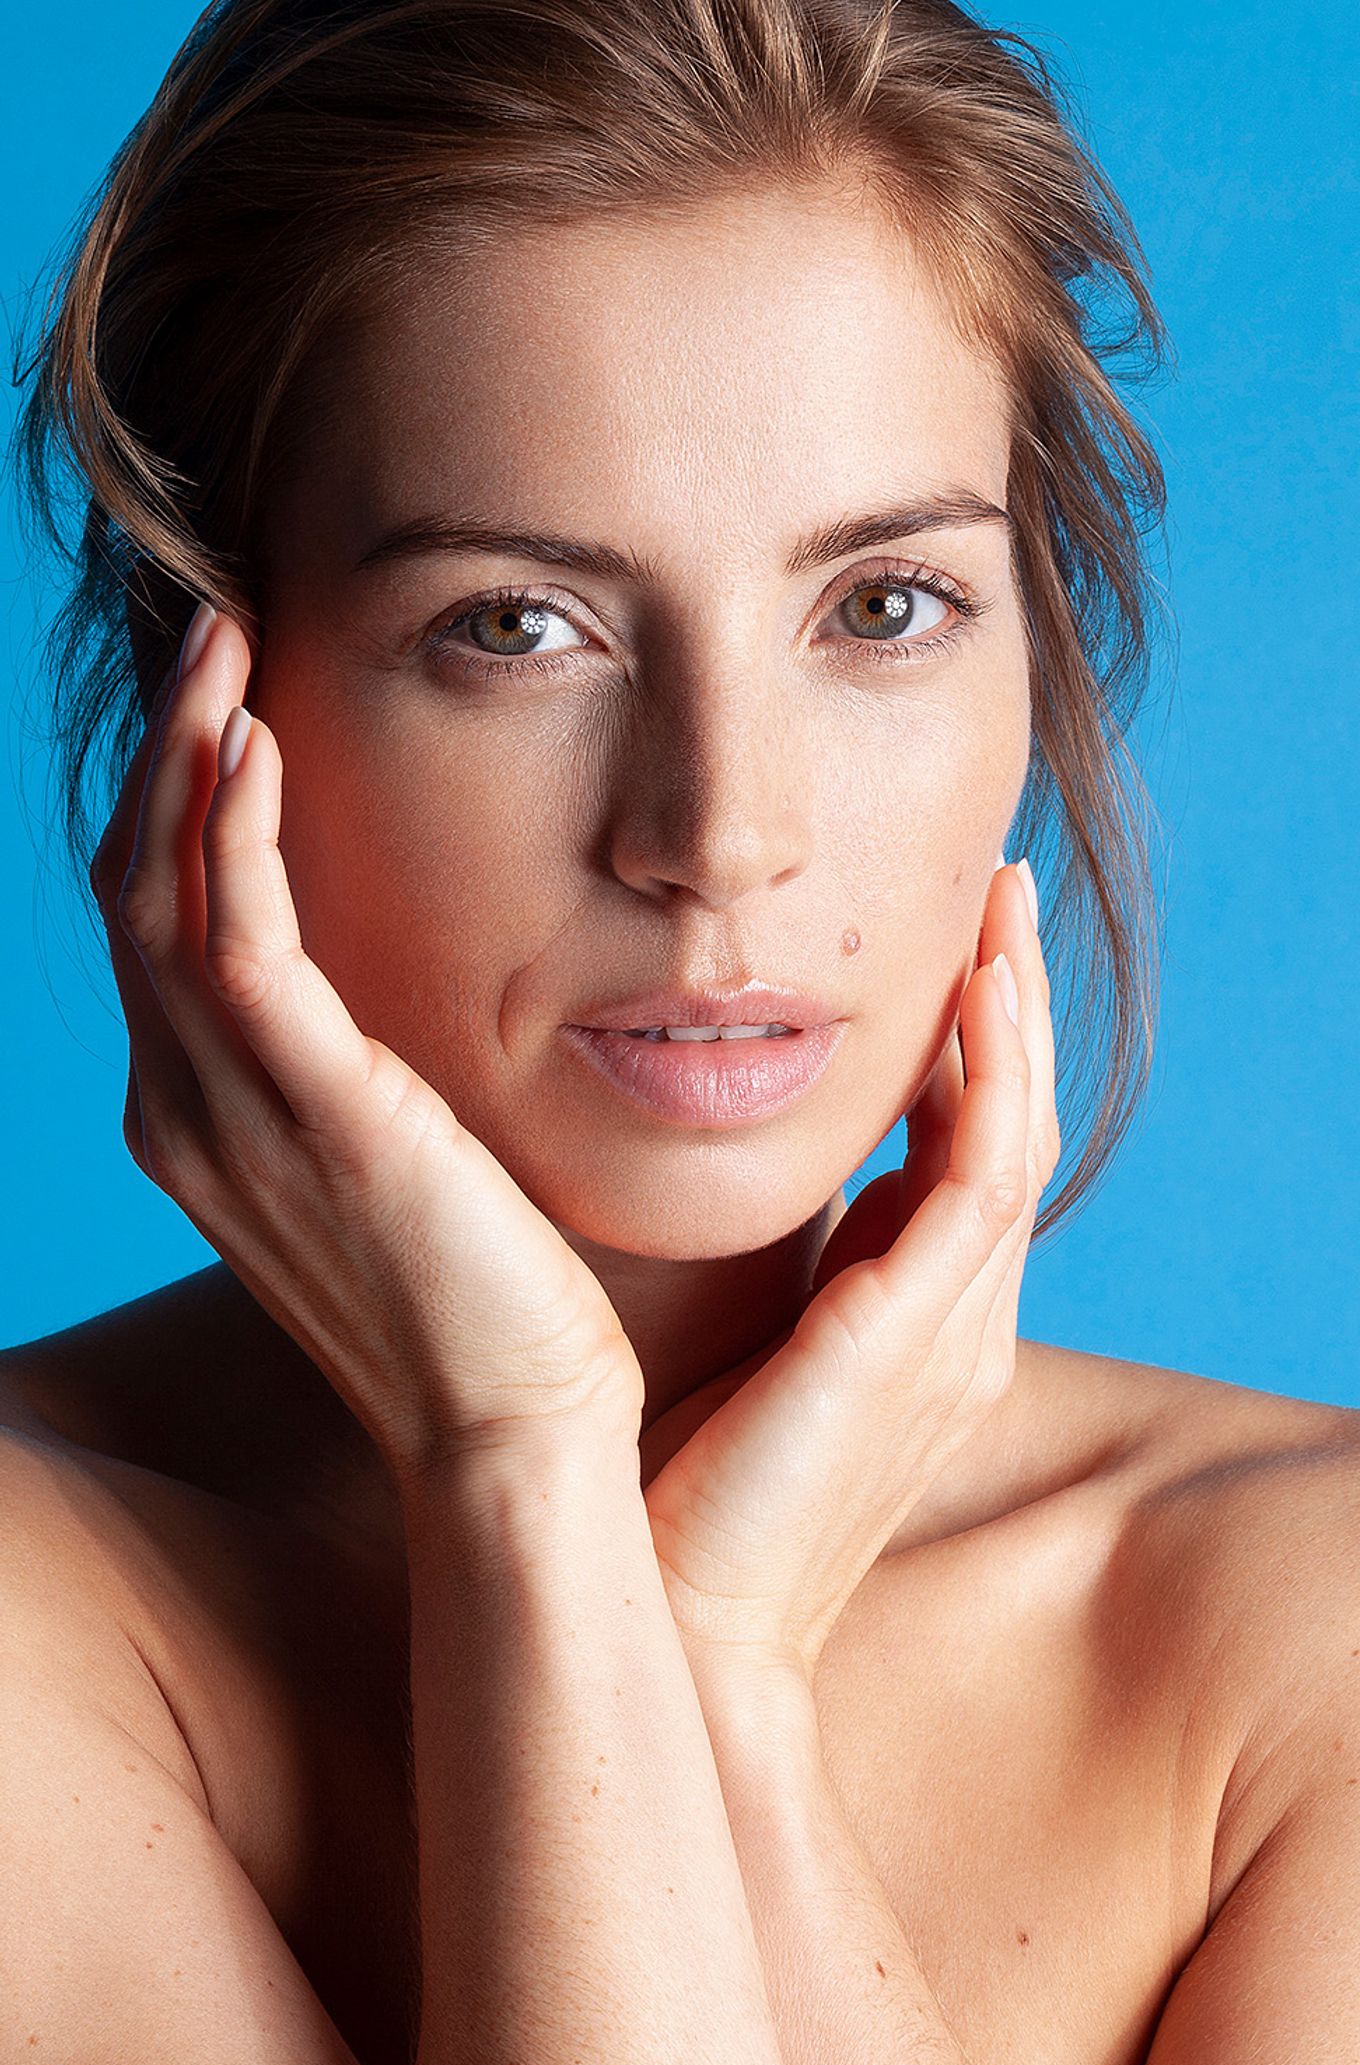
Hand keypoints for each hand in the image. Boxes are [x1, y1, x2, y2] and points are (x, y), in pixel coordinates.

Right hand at [91, 604, 644, 1487]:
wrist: (520, 1435)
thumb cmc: (499, 1308)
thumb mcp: (415, 1170)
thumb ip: (383, 1080)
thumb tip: (424, 1005)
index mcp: (215, 1129)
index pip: (164, 930)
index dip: (181, 805)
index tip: (237, 700)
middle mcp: (190, 1118)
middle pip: (135, 889)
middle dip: (167, 749)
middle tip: (219, 629)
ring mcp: (230, 1121)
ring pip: (160, 895)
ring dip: (188, 755)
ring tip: (231, 639)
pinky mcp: (309, 1116)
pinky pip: (235, 944)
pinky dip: (232, 834)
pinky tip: (261, 744)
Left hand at [641, 857, 1056, 1680]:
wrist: (681, 1626)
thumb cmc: (687, 1495)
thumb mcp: (754, 1351)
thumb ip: (792, 1270)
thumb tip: (775, 1177)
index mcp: (923, 1325)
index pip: (968, 1152)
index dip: (973, 1043)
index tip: (952, 939)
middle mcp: (963, 1322)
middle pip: (1014, 1127)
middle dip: (1013, 1001)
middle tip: (1001, 884)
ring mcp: (957, 1333)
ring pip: (1017, 1137)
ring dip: (1014, 1013)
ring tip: (1000, 902)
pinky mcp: (922, 1341)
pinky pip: (982, 1180)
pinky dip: (991, 1079)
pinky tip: (975, 994)